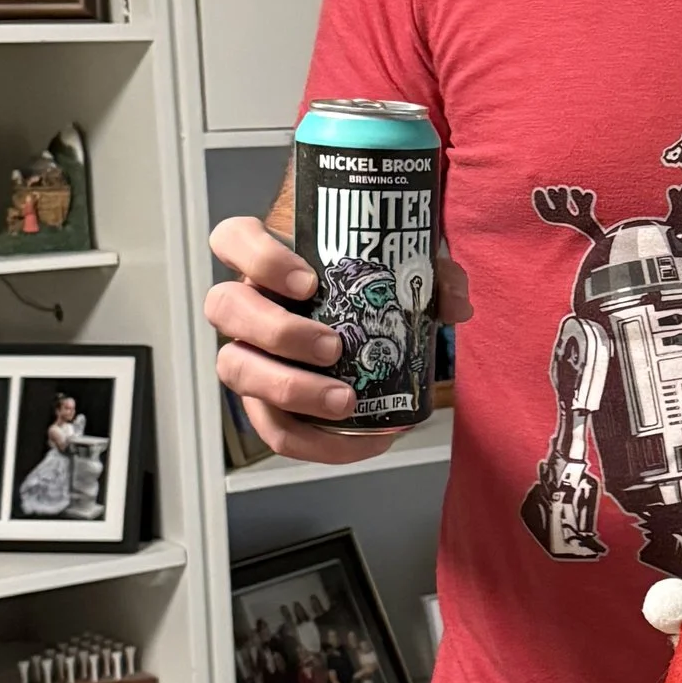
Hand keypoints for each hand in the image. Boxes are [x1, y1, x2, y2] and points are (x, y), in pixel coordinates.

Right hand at [205, 217, 466, 462]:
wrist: (374, 320)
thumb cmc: (374, 283)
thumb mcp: (403, 263)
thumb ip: (432, 274)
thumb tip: (456, 303)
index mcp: (269, 260)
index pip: (232, 239)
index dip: (259, 260)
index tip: (307, 282)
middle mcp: (247, 304)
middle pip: (225, 308)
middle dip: (277, 332)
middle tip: (332, 346)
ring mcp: (250, 352)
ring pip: (236, 371)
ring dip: (289, 389)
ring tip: (344, 400)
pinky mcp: (268, 401)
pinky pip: (275, 428)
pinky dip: (316, 442)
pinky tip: (361, 442)